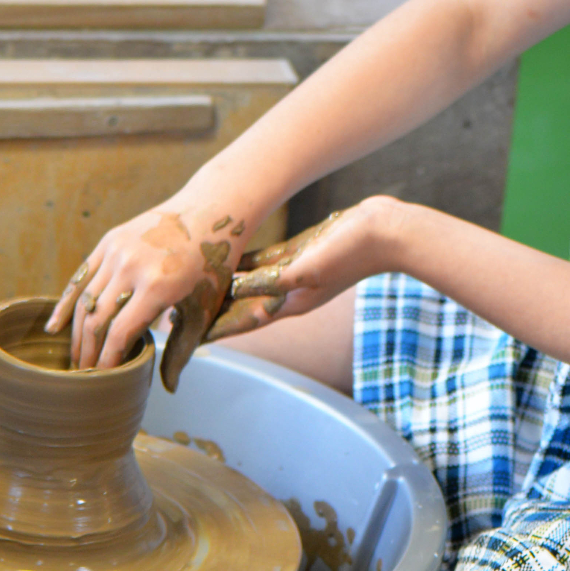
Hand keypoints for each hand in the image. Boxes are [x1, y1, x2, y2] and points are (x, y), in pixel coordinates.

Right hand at [45, 205, 248, 388]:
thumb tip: (169, 388)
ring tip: (74, 357)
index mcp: (158, 286)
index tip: (101, 380)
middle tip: (82, 375)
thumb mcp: (203, 308)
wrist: (211, 213)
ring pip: (84, 300)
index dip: (105, 362)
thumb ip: (182, 349)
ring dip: (75, 333)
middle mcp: (133, 267)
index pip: (118, 334)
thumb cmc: (212, 266)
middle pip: (95, 320)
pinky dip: (66, 302)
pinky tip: (55, 326)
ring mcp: (117, 251)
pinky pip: (82, 277)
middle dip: (86, 353)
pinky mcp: (109, 240)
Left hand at [206, 199, 398, 342]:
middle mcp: (290, 292)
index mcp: (291, 302)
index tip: (187, 339)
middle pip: (242, 305)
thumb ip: (274, 280)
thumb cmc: (354, 250)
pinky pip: (266, 263)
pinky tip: (229, 259)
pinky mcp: (302, 254)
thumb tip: (237, 289)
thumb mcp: (309, 268)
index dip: (215, 329)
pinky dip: (246, 264)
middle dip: (214, 310)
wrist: (389, 232)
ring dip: (226, 288)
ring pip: (251, 284)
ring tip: (196, 289)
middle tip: (180, 312)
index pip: (243, 321)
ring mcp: (296, 274)